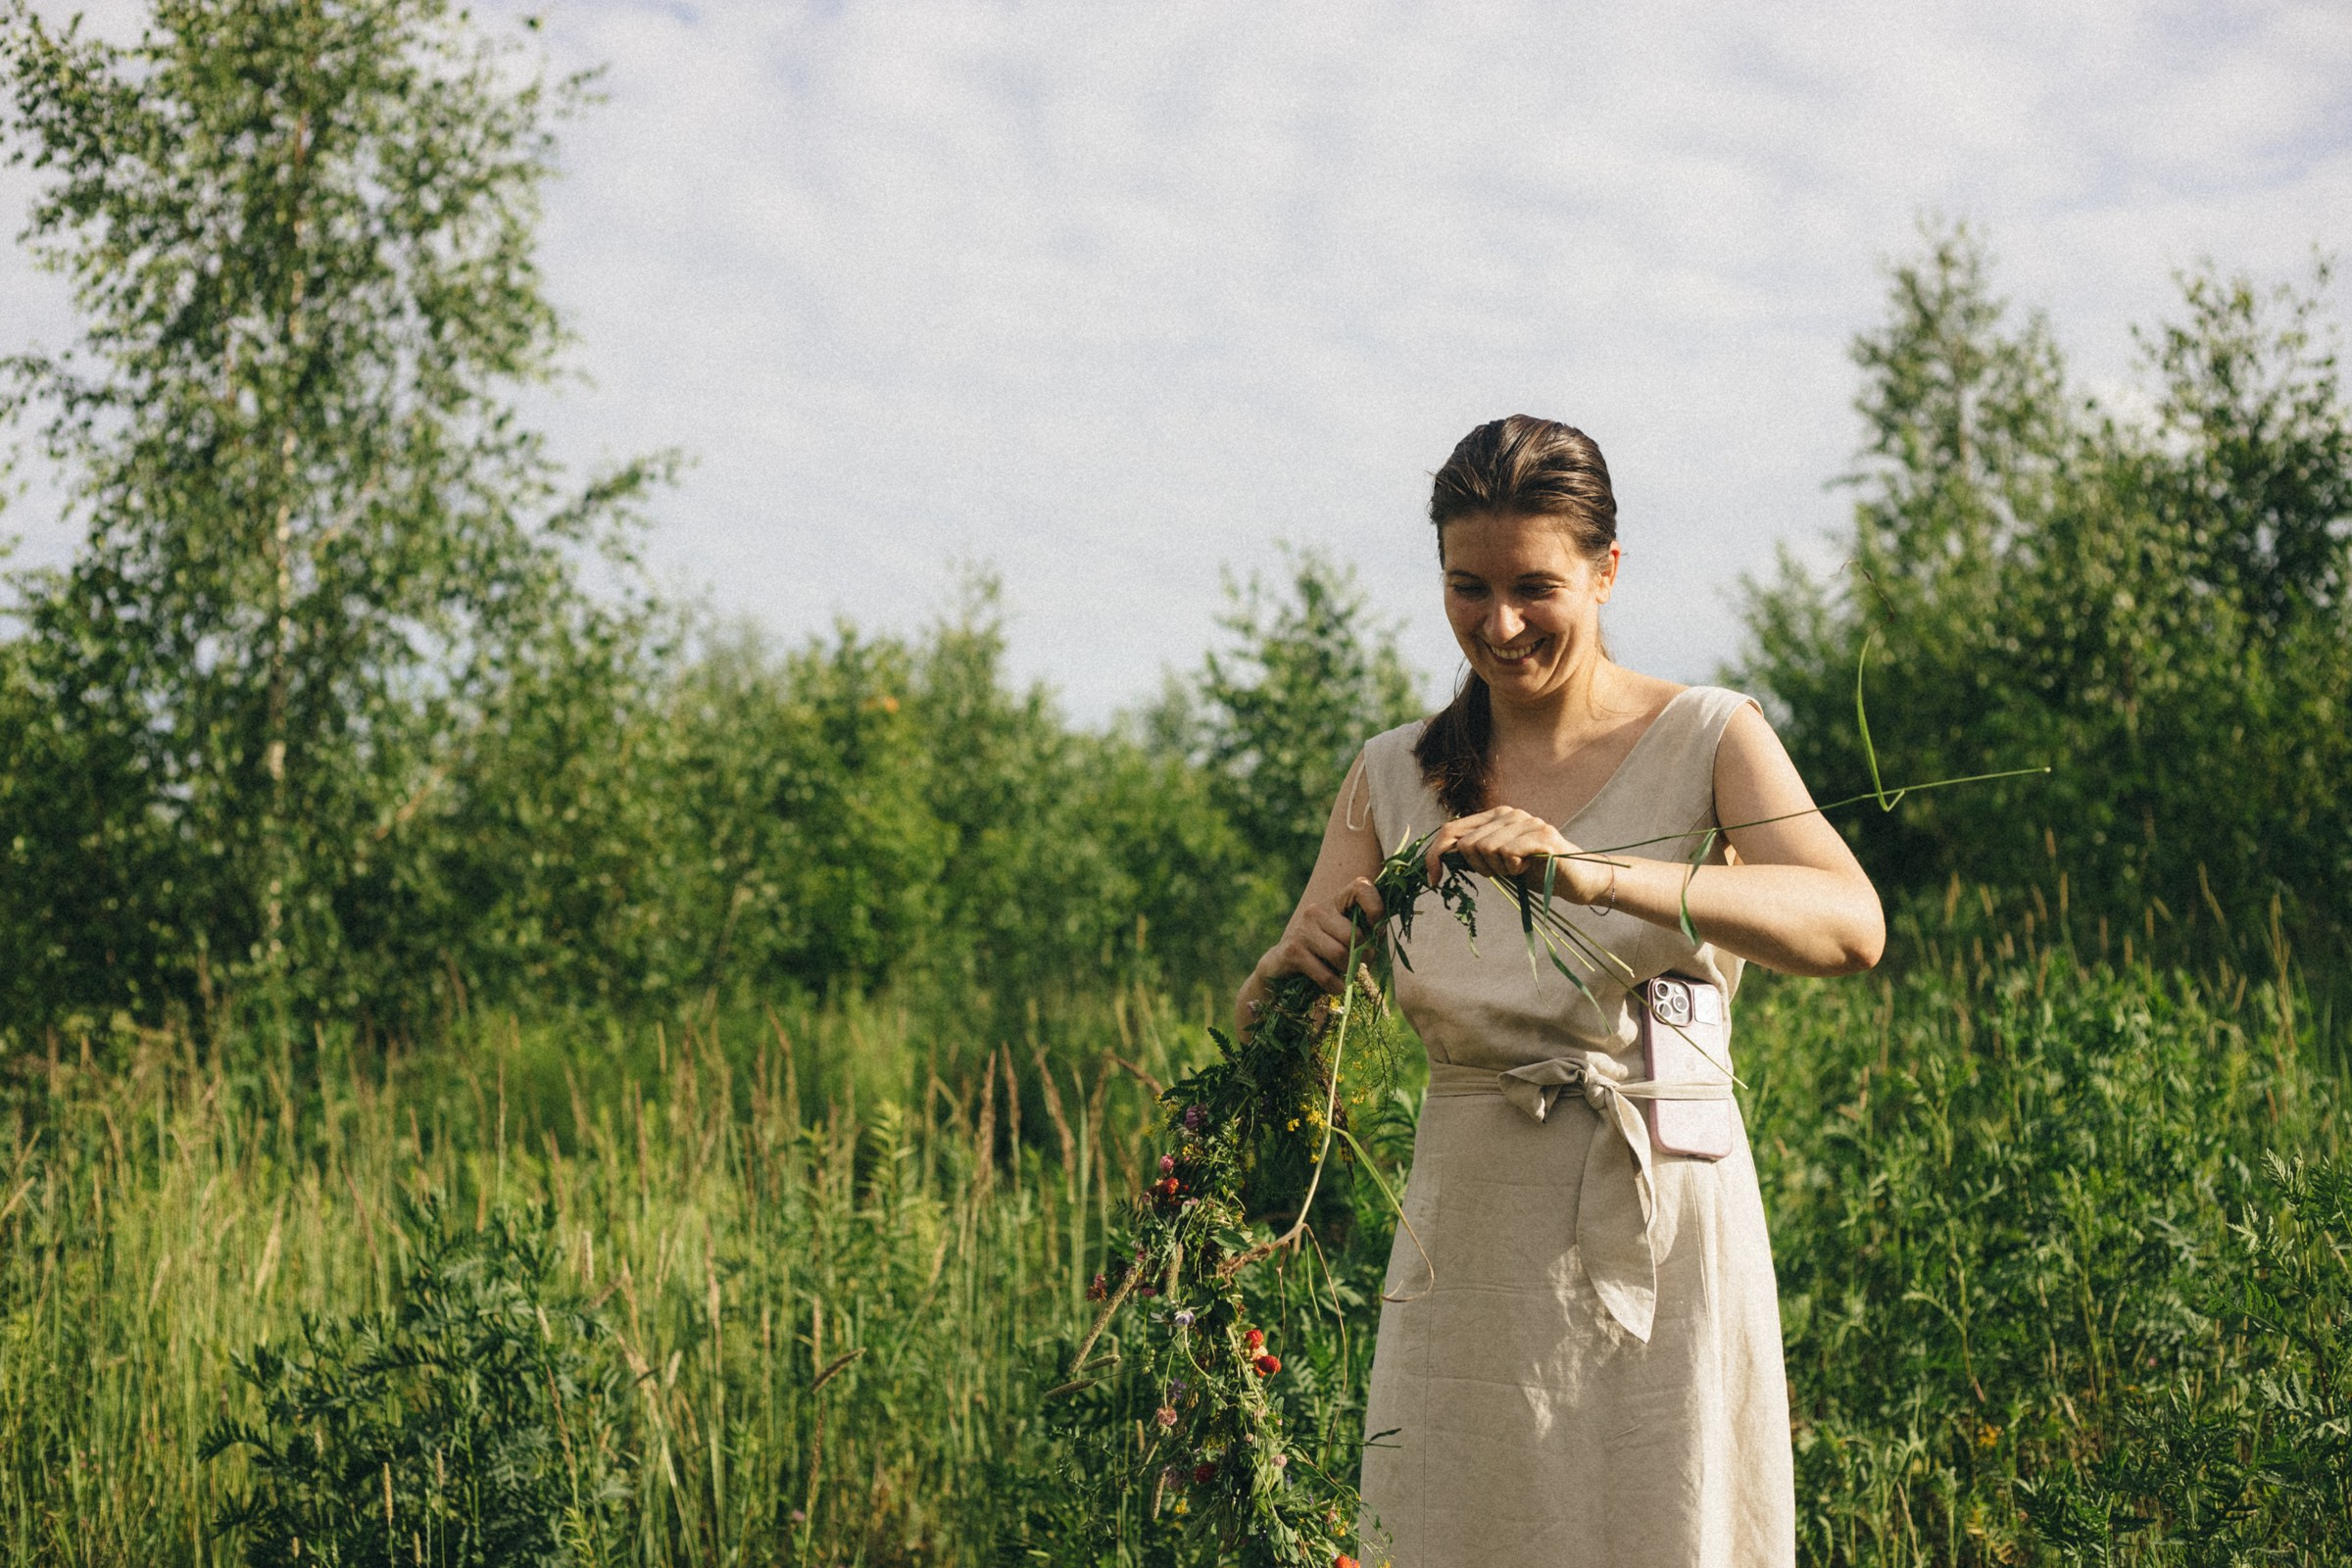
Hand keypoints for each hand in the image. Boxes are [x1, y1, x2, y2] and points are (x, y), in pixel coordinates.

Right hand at [1254, 877, 1385, 997]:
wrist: (1279, 968)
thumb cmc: (1321, 953)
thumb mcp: (1344, 938)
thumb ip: (1365, 933)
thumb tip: (1380, 937)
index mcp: (1334, 901)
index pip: (1361, 887)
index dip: (1376, 907)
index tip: (1376, 929)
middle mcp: (1317, 910)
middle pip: (1353, 934)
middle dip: (1364, 955)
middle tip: (1363, 965)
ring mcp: (1303, 929)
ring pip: (1340, 954)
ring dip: (1349, 971)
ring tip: (1348, 976)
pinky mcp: (1292, 951)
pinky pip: (1325, 974)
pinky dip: (1335, 985)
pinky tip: (1335, 986)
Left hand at [1425, 807, 1610, 904]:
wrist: (1577, 881)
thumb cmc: (1535, 873)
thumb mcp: (1497, 863)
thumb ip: (1474, 854)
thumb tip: (1442, 855)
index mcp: (1495, 817)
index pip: (1451, 830)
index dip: (1435, 855)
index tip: (1433, 880)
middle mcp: (1510, 813)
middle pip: (1468, 844)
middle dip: (1480, 868)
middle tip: (1503, 872)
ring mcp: (1528, 822)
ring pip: (1487, 848)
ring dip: (1500, 870)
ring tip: (1519, 869)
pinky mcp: (1542, 836)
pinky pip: (1509, 853)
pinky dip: (1514, 868)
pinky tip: (1528, 868)